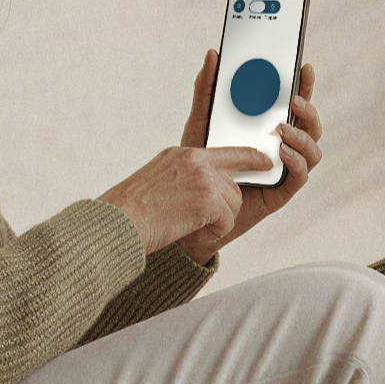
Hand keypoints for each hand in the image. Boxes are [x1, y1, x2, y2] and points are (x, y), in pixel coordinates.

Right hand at [100, 135, 256, 259]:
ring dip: (217, 221)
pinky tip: (192, 230)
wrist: (120, 223)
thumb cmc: (131, 213)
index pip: (226, 152)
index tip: (265, 160)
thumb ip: (183, 180)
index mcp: (182, 155)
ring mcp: (203, 178)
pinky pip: (228, 220)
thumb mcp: (158, 184)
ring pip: (233, 203)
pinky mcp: (209, 199)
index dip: (249, 157)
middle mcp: (195, 161)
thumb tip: (203, 194)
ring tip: (189, 224)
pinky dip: (214, 231)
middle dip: (224, 207)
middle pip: (232, 185)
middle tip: (201, 219)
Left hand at [172, 55, 322, 262]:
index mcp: (269, 126)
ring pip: (313, 149)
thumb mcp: (201, 120)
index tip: (303, 66)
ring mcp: (285, 168)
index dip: (304, 84)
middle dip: (308, 109)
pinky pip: (301, 174)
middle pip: (310, 124)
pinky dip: (296, 161)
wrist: (194, 205)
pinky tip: (281, 152)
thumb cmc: (202, 162)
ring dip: (303, 135)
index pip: (294, 103)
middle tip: (293, 100)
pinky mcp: (282, 191)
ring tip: (283, 128)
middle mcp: (283, 145)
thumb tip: (213, 54)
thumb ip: (207, 90)